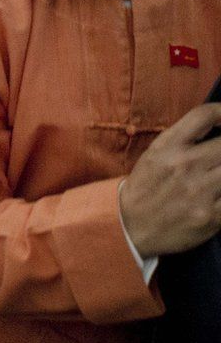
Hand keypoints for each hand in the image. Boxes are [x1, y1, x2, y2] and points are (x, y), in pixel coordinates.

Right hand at [120, 104, 220, 257]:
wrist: (131, 226)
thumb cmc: (145, 187)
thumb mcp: (155, 155)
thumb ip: (183, 140)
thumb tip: (218, 129)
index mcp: (168, 147)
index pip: (204, 116)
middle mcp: (185, 165)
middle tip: (220, 155)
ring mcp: (200, 191)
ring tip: (218, 173)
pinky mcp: (212, 216)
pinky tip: (219, 194)